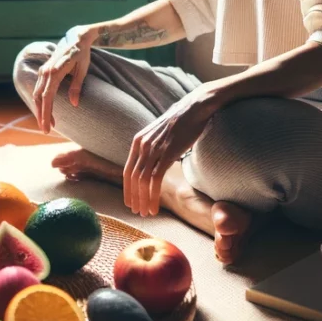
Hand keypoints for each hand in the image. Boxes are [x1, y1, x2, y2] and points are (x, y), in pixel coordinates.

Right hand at [32, 27, 92, 133]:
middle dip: (41, 115)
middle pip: (39, 98)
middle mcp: (45, 72)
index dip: (46, 113)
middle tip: (46, 130)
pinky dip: (40, 101)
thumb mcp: (83, 70)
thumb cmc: (82, 54)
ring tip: (47, 123)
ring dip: (40, 109)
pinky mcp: (44, 71)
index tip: (48, 127)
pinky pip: (39, 88)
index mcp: (55, 72)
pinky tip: (46, 110)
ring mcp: (43, 71)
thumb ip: (77, 86)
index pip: (47, 97)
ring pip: (37, 94)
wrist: (77, 38)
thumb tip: (74, 104)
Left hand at [124, 84, 225, 216]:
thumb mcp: (159, 135)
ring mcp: (154, 149)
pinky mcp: (166, 153)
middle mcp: (142, 145)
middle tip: (138, 212)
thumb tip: (152, 164)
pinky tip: (155, 206)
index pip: (127, 171)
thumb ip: (152, 148)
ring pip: (142, 182)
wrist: (194, 108)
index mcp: (138, 141)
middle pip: (132, 178)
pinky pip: (155, 180)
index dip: (128, 189)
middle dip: (133, 198)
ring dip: (143, 200)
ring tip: (147, 213)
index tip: (131, 202)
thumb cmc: (181, 122)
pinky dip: (152, 196)